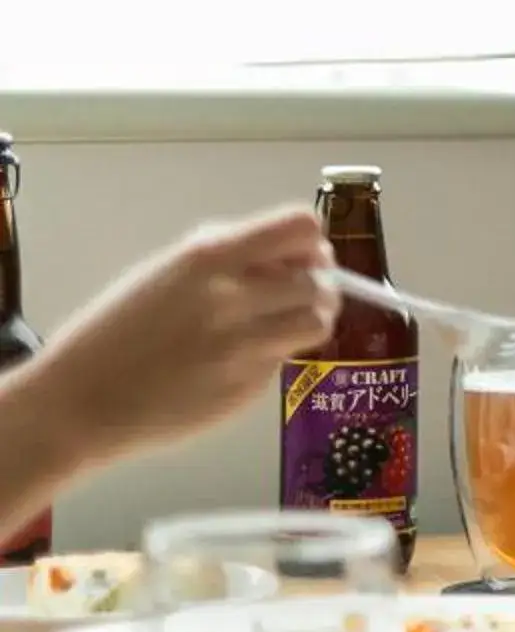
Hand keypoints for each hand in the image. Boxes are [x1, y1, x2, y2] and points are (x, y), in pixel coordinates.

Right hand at [29, 206, 336, 471]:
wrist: (77, 403)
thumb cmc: (114, 332)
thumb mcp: (163, 272)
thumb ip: (226, 258)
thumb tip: (285, 253)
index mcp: (208, 257)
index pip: (301, 228)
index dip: (311, 245)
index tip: (301, 258)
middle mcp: (232, 298)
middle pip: (320, 280)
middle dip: (317, 287)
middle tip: (296, 298)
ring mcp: (243, 346)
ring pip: (317, 322)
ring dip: (308, 322)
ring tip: (281, 327)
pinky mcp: (247, 388)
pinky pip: (282, 362)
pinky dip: (272, 358)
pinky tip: (235, 364)